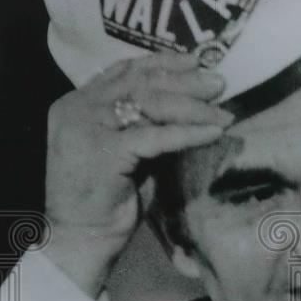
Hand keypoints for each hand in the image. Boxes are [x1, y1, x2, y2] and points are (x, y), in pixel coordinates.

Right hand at [43, 52, 232, 296]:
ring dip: (192, 106)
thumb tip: (189, 103)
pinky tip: (214, 132)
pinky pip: (156, 135)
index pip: (124, 71)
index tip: (196, 61)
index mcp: (77, 103)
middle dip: (184, 80)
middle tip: (218, 83)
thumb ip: (144, 125)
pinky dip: (189, 133)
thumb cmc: (106, 201)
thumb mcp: (125, 151)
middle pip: (140, 82)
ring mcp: (87, 126)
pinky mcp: (104, 150)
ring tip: (222, 110)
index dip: (163, 62)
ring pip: (150, 103)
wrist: (81, 239)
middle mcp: (77, 108)